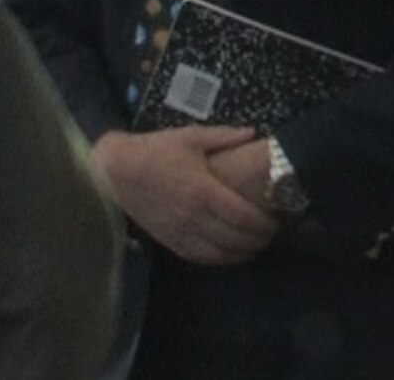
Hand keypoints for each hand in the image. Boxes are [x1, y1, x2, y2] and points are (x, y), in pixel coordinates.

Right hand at [92, 126, 278, 265]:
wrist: (116, 172)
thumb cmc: (155, 151)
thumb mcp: (191, 137)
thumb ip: (225, 137)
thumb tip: (254, 133)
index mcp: (202, 190)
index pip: (243, 216)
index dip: (263, 222)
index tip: (277, 219)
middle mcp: (194, 217)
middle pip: (236, 238)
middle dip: (259, 239)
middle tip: (272, 232)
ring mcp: (181, 232)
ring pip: (221, 253)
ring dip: (243, 252)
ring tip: (257, 245)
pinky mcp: (170, 242)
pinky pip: (201, 258)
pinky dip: (221, 259)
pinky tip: (231, 253)